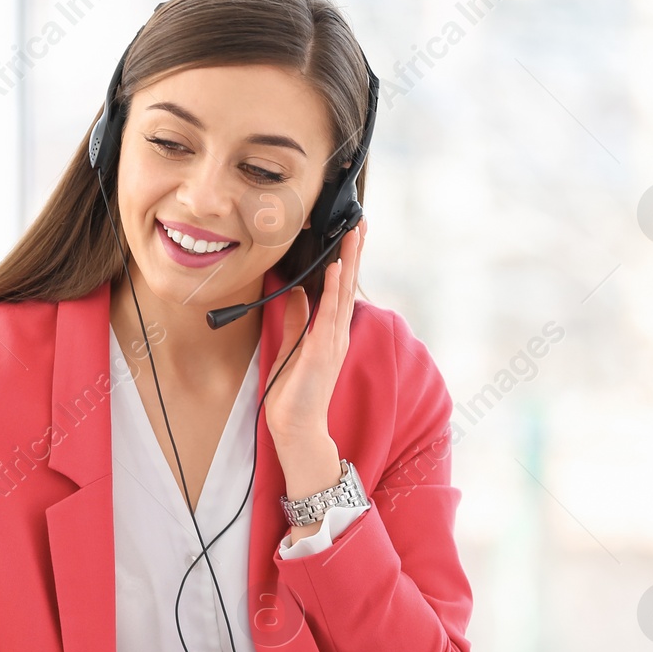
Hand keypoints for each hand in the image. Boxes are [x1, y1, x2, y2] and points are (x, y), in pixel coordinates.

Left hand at [263, 218, 365, 445]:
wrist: (296, 428)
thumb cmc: (294, 394)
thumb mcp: (291, 348)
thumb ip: (296, 321)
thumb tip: (298, 294)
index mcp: (330, 333)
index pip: (340, 289)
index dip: (346, 261)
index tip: (350, 235)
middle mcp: (336, 334)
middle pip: (348, 285)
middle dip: (354, 253)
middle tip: (361, 223)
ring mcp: (331, 342)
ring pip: (343, 294)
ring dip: (348, 263)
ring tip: (353, 234)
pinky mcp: (321, 352)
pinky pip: (328, 316)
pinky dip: (332, 291)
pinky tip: (335, 270)